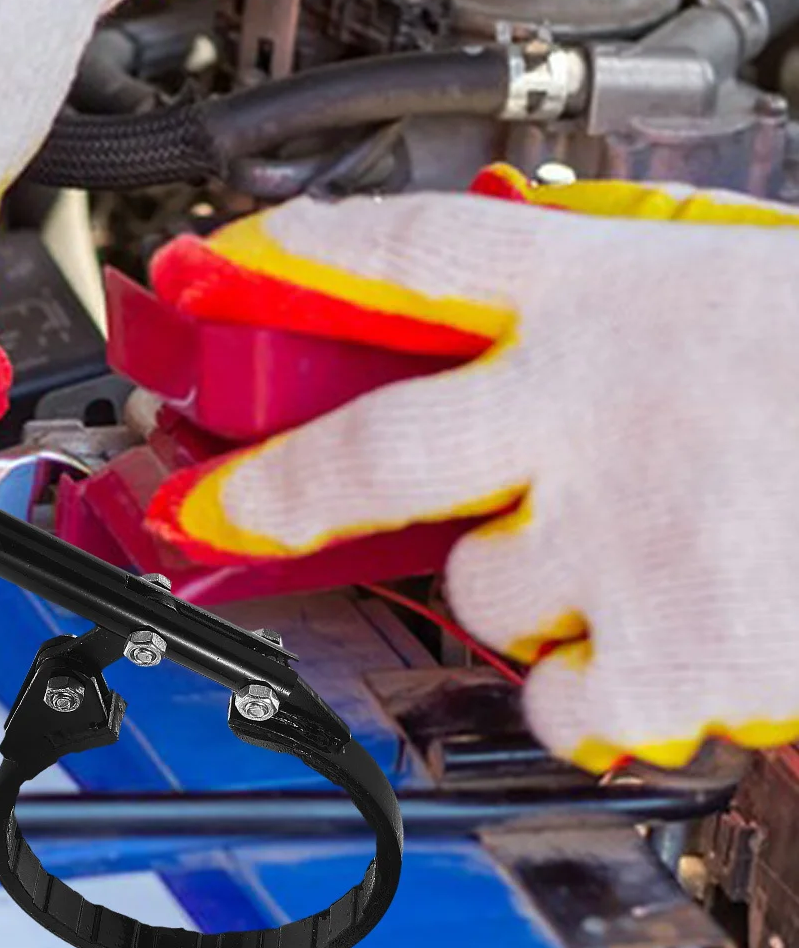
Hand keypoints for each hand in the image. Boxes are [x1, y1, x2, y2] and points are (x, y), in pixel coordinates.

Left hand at [147, 175, 798, 771]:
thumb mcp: (737, 285)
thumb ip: (609, 309)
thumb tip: (511, 338)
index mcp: (616, 290)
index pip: (410, 249)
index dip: (296, 254)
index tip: (223, 263)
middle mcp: (594, 404)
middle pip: (375, 447)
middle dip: (272, 485)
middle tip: (210, 500)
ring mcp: (624, 534)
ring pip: (484, 588)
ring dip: (529, 587)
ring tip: (640, 556)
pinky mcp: (672, 653)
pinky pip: (560, 697)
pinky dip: (593, 690)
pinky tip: (669, 646)